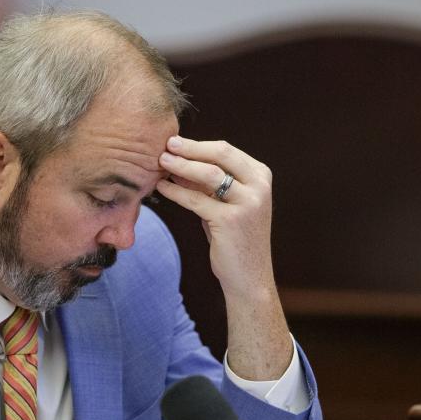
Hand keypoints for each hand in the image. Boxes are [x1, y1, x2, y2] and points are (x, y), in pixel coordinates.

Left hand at [156, 135, 291, 379]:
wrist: (248, 277)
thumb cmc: (233, 239)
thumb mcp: (223, 205)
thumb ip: (207, 184)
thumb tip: (177, 161)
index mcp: (260, 176)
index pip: (225, 150)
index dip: (197, 145)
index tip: (173, 142)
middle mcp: (259, 186)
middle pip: (220, 154)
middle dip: (189, 148)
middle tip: (164, 144)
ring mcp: (248, 203)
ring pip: (209, 174)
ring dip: (181, 166)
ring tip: (160, 162)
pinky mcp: (232, 221)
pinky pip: (197, 200)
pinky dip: (177, 192)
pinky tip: (162, 188)